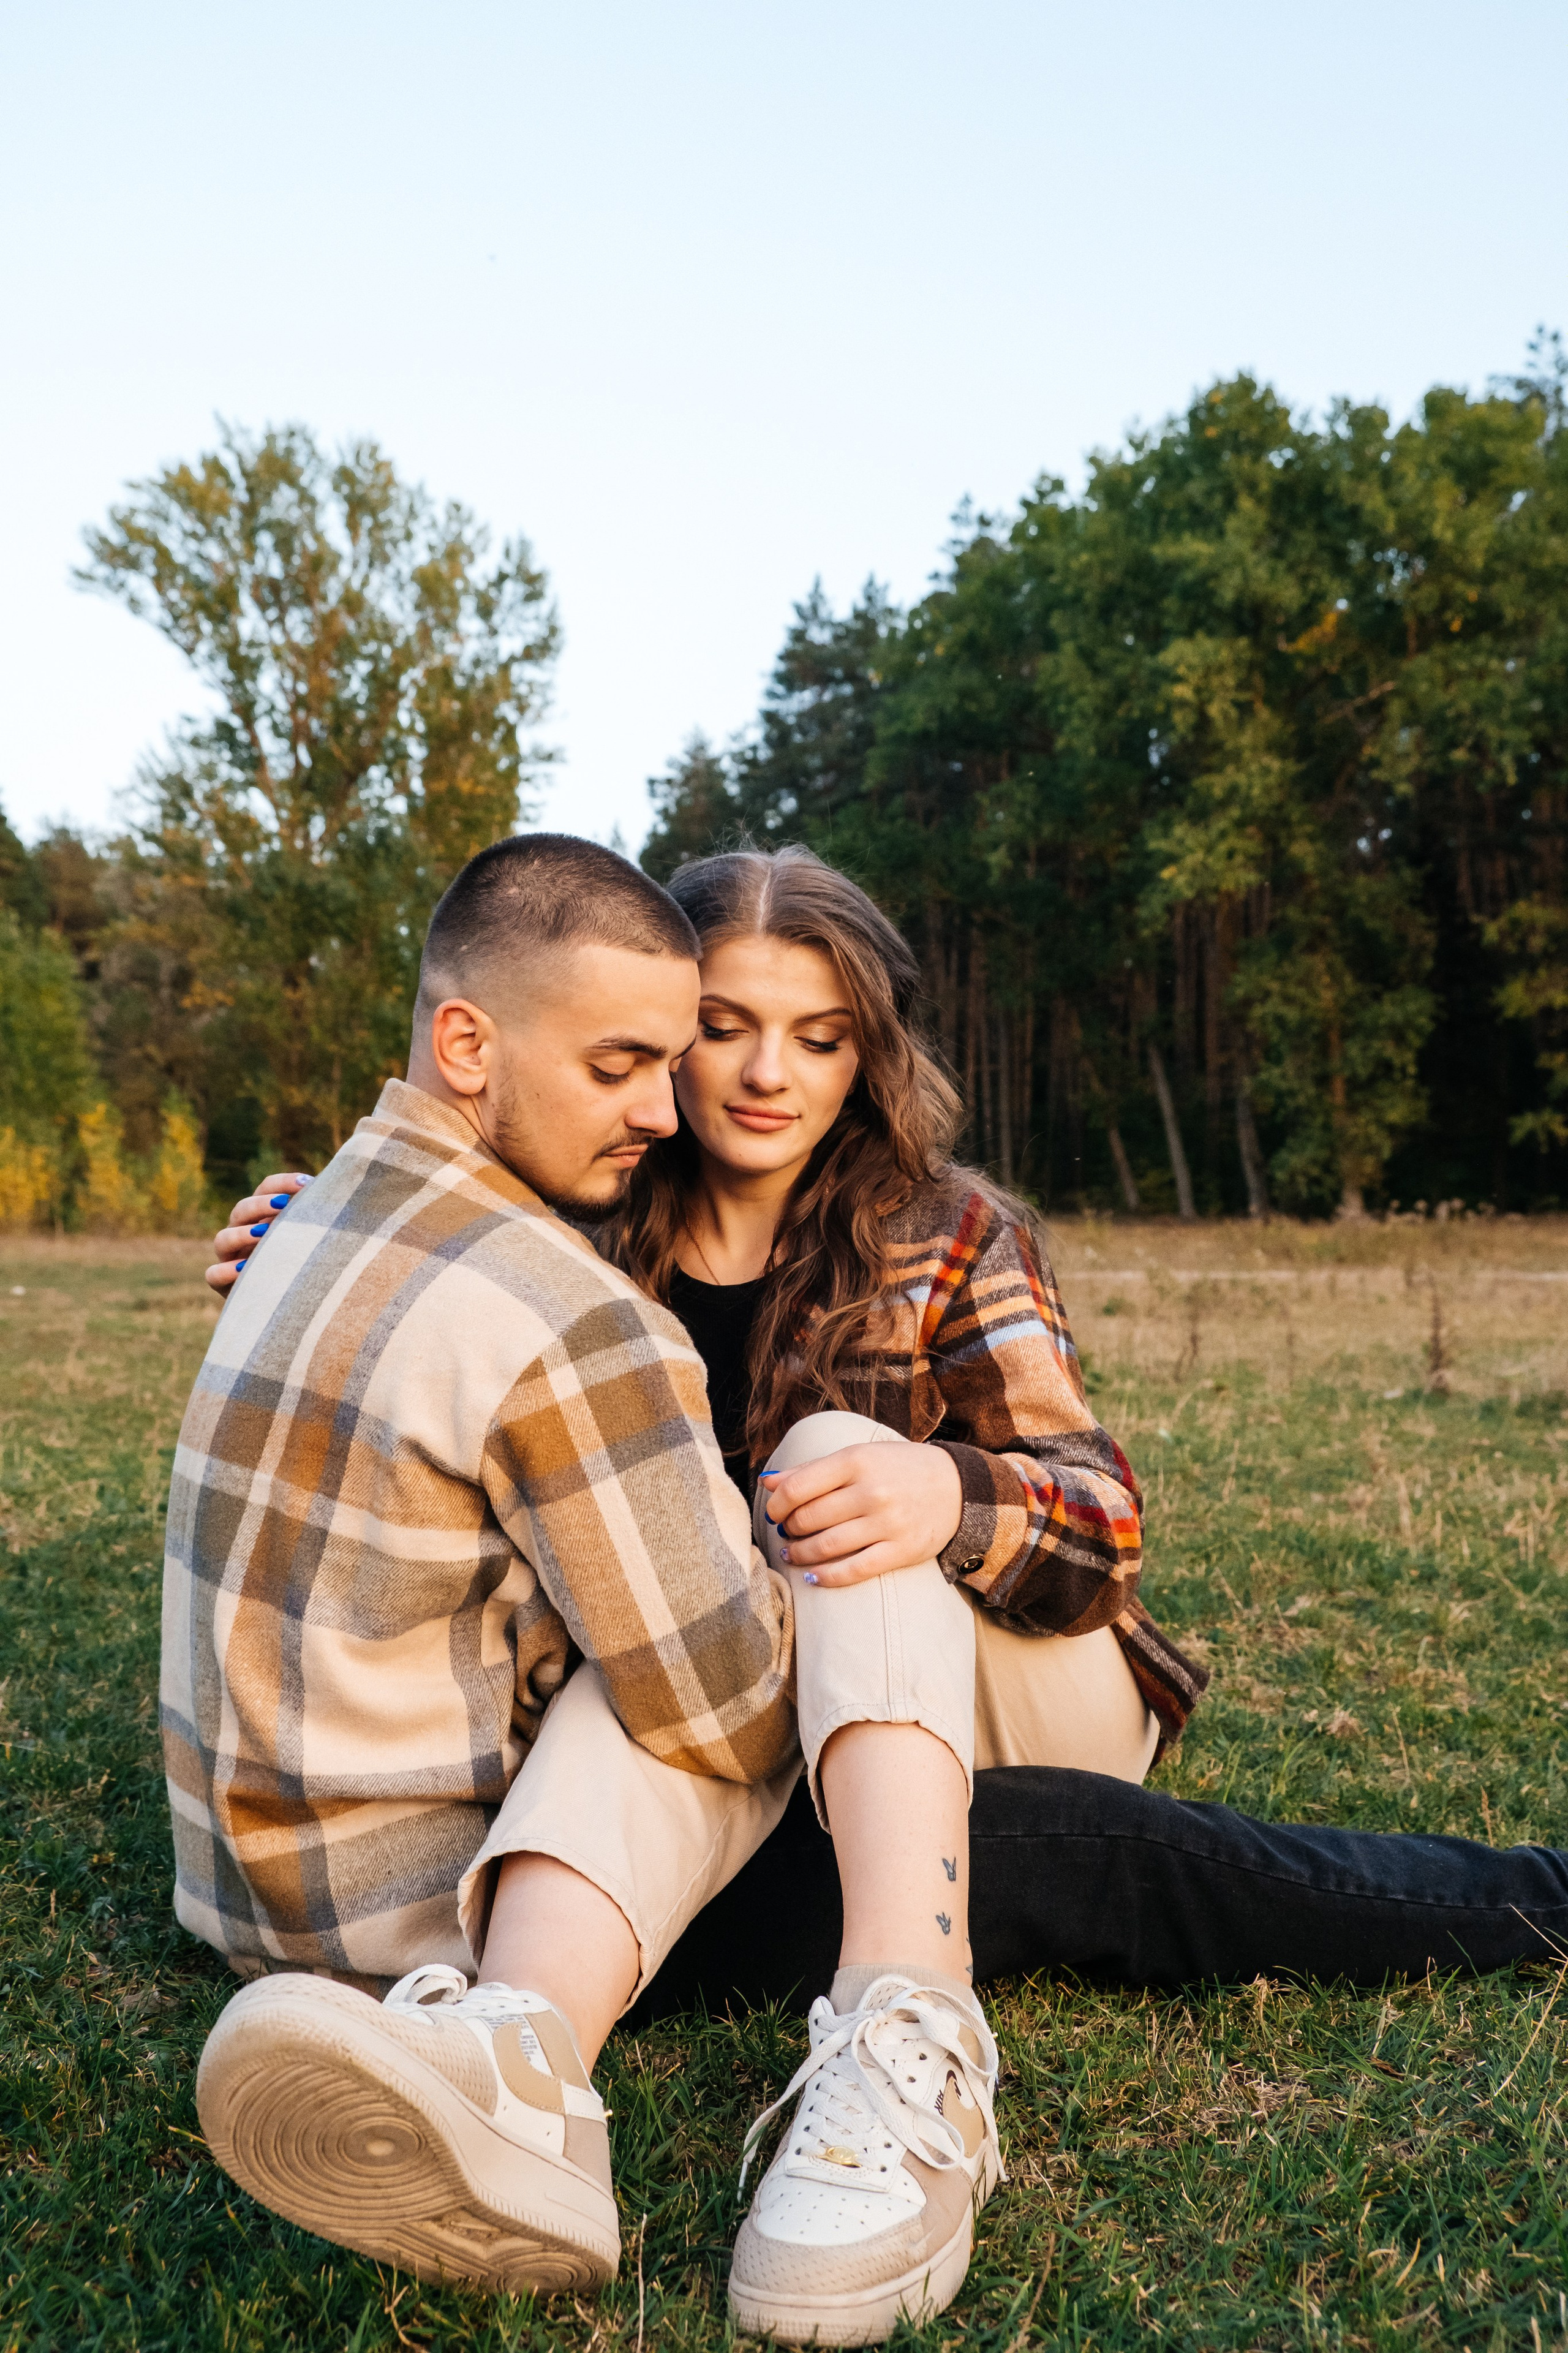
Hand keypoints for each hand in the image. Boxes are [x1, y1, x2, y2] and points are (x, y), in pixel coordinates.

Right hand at [205, 1171, 312, 1296]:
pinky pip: (213, 1274)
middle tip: (283, 1204)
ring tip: (262, 1234)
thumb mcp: (312, 1240)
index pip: (266, 1189)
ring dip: (241, 1233)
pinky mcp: (224, 1284)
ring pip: (222, 1239)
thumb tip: (338, 1195)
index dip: (282, 1183)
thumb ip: (318, 1220)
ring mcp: (230, 1258)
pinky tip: (243, 1269)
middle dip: (261, 1204)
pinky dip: (225, 1270)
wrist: (292, 1305)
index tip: (307, 1184)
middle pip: (241, 1210)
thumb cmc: (307, 1265)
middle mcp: (243, 1233)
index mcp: (263, 1216)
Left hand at [759, 1442, 963, 1586]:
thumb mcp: (858, 1456)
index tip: (774, 1511)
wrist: (956, 1486)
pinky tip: (813, 1575)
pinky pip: (854, 1570)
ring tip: (792, 1552)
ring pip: (826, 1546)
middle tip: (786, 1531)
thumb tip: (767, 1482)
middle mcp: (872, 1491)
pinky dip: (827, 1577)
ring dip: (800, 1553)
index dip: (776, 1504)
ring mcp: (887, 1523)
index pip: (798, 1487)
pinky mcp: (901, 1551)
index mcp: (856, 1461)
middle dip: (789, 1528)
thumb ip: (812, 1469)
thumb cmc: (898, 1468)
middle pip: (809, 1519)